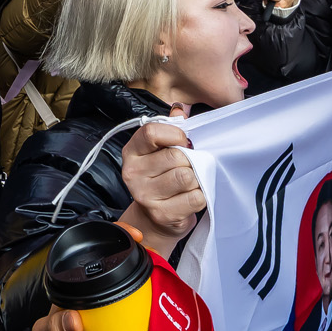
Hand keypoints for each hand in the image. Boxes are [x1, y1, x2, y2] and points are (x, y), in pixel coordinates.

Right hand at [118, 120, 206, 255]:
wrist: (155, 220)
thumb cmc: (162, 179)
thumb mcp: (161, 152)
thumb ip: (171, 129)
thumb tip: (179, 110)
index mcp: (131, 152)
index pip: (152, 132)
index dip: (176, 134)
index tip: (184, 142)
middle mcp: (132, 173)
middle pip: (176, 156)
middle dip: (190, 161)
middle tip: (189, 167)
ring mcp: (145, 195)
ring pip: (187, 176)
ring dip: (196, 180)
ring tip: (189, 183)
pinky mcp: (161, 214)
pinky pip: (195, 197)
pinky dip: (200, 197)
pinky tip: (189, 198)